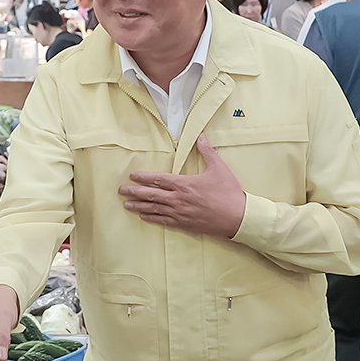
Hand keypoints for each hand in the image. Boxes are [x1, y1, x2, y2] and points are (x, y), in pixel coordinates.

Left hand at [118, 135, 245, 237]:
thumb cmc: (229, 192)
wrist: (238, 217)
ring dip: (138, 207)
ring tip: (126, 205)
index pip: (158, 180)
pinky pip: (163, 222)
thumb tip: (201, 135)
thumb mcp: (219, 168)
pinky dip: (151, 219)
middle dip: (134, 192)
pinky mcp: (184, 225)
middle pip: (150, 195)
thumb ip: (207, 151)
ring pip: (154, 210)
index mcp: (184, 184)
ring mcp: (180, 214)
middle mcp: (178, 200)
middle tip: (121, 191)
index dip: (143, 178)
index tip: (132, 176)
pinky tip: (143, 217)